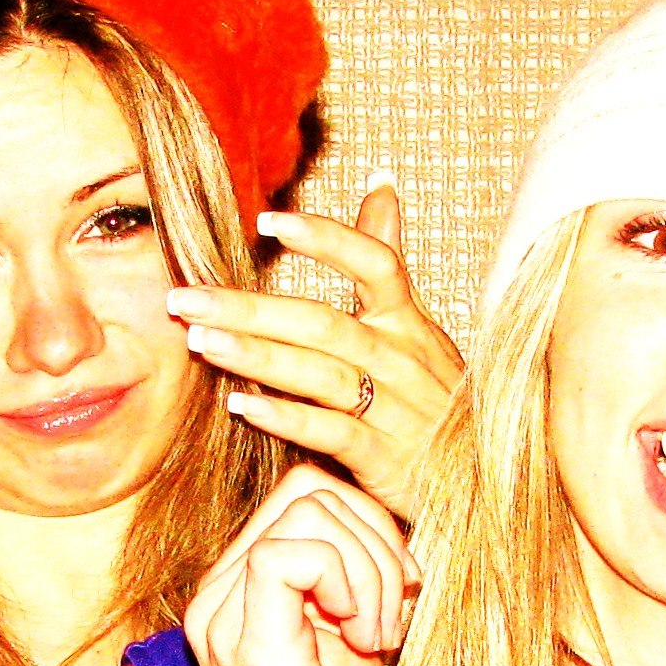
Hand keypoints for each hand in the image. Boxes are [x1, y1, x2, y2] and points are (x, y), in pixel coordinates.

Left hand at [169, 173, 463, 519]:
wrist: (481, 482)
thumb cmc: (436, 400)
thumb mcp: (419, 325)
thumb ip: (388, 257)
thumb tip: (379, 183)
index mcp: (408, 323)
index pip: (374, 264)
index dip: (326, 240)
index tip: (267, 221)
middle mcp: (402, 360)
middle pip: (322, 323)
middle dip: (248, 308)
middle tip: (184, 299)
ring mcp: (395, 411)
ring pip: (320, 374)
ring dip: (255, 356)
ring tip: (198, 341)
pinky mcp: (386, 460)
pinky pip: (332, 432)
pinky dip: (286, 418)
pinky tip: (240, 405)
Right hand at [182, 475, 412, 665]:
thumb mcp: (354, 644)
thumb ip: (353, 583)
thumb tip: (390, 526)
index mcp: (240, 593)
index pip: (305, 491)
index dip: (369, 524)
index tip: (399, 594)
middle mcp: (219, 597)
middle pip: (310, 486)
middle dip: (378, 538)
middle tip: (390, 619)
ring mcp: (228, 618)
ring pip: (310, 509)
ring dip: (373, 567)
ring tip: (378, 638)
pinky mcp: (252, 645)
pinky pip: (293, 553)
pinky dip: (351, 581)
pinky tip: (365, 640)